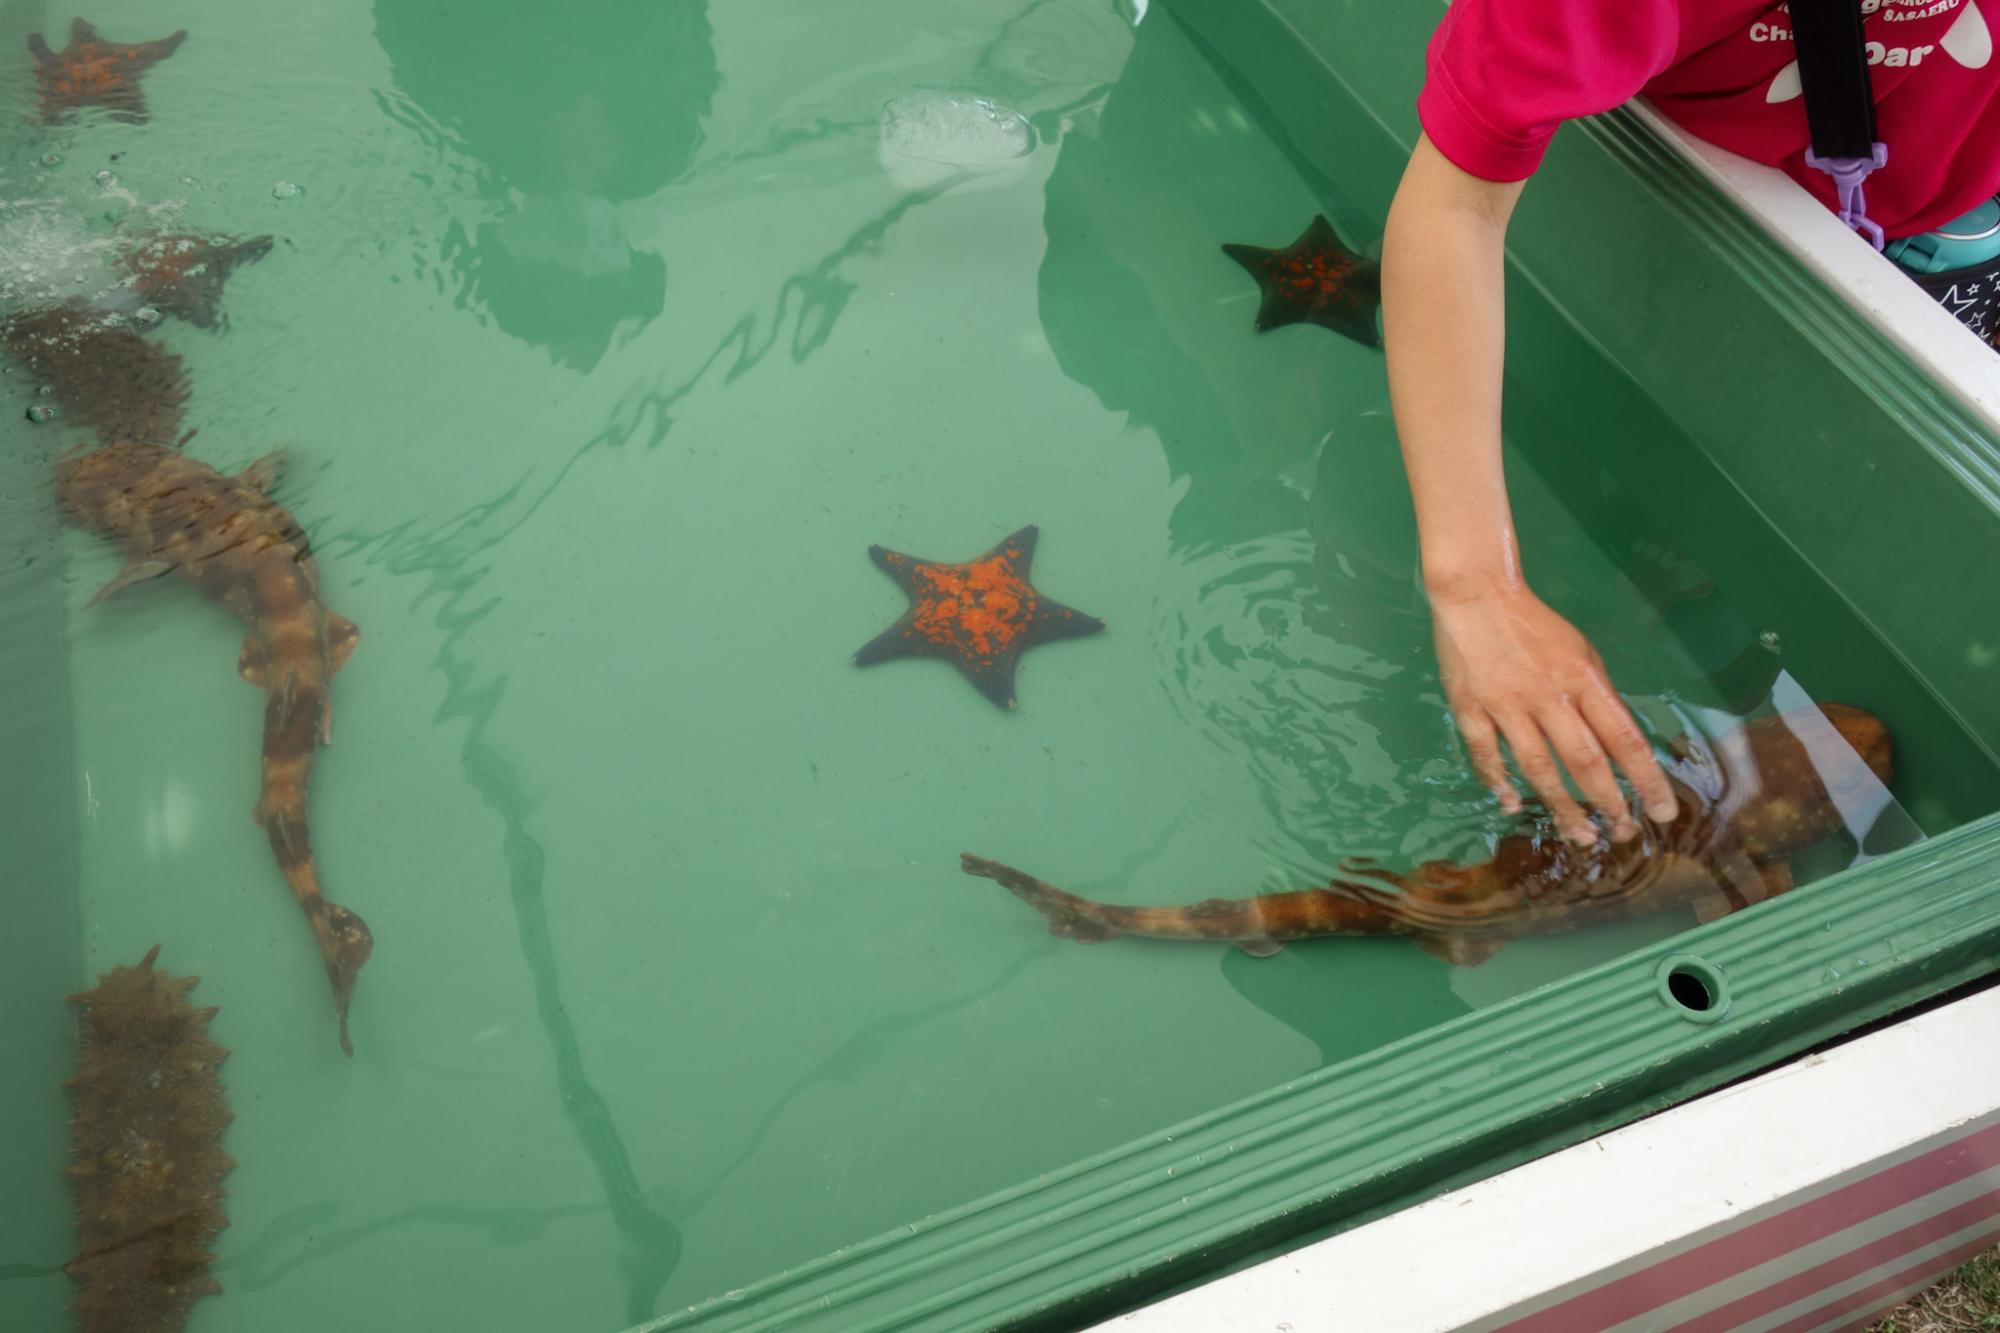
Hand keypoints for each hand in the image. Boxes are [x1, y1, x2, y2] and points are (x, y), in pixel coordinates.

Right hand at [1430, 582, 1677, 843]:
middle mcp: (1549, 695)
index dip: (1646, 779)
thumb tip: (1615, 744)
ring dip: (1562, 806)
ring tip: (1580, 836)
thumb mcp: (1582, 652)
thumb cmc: (1536, 626)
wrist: (1478, 596)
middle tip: (1623, 833)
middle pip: (1584, 760)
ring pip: (1538, 767)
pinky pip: (1486, 752)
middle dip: (1608, 802)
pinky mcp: (1470, 707)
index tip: (1662, 811)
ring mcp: (1506, 704)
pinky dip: (1498, 781)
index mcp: (1583, 678)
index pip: (1623, 738)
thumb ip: (1598, 696)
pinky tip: (1511, 804)